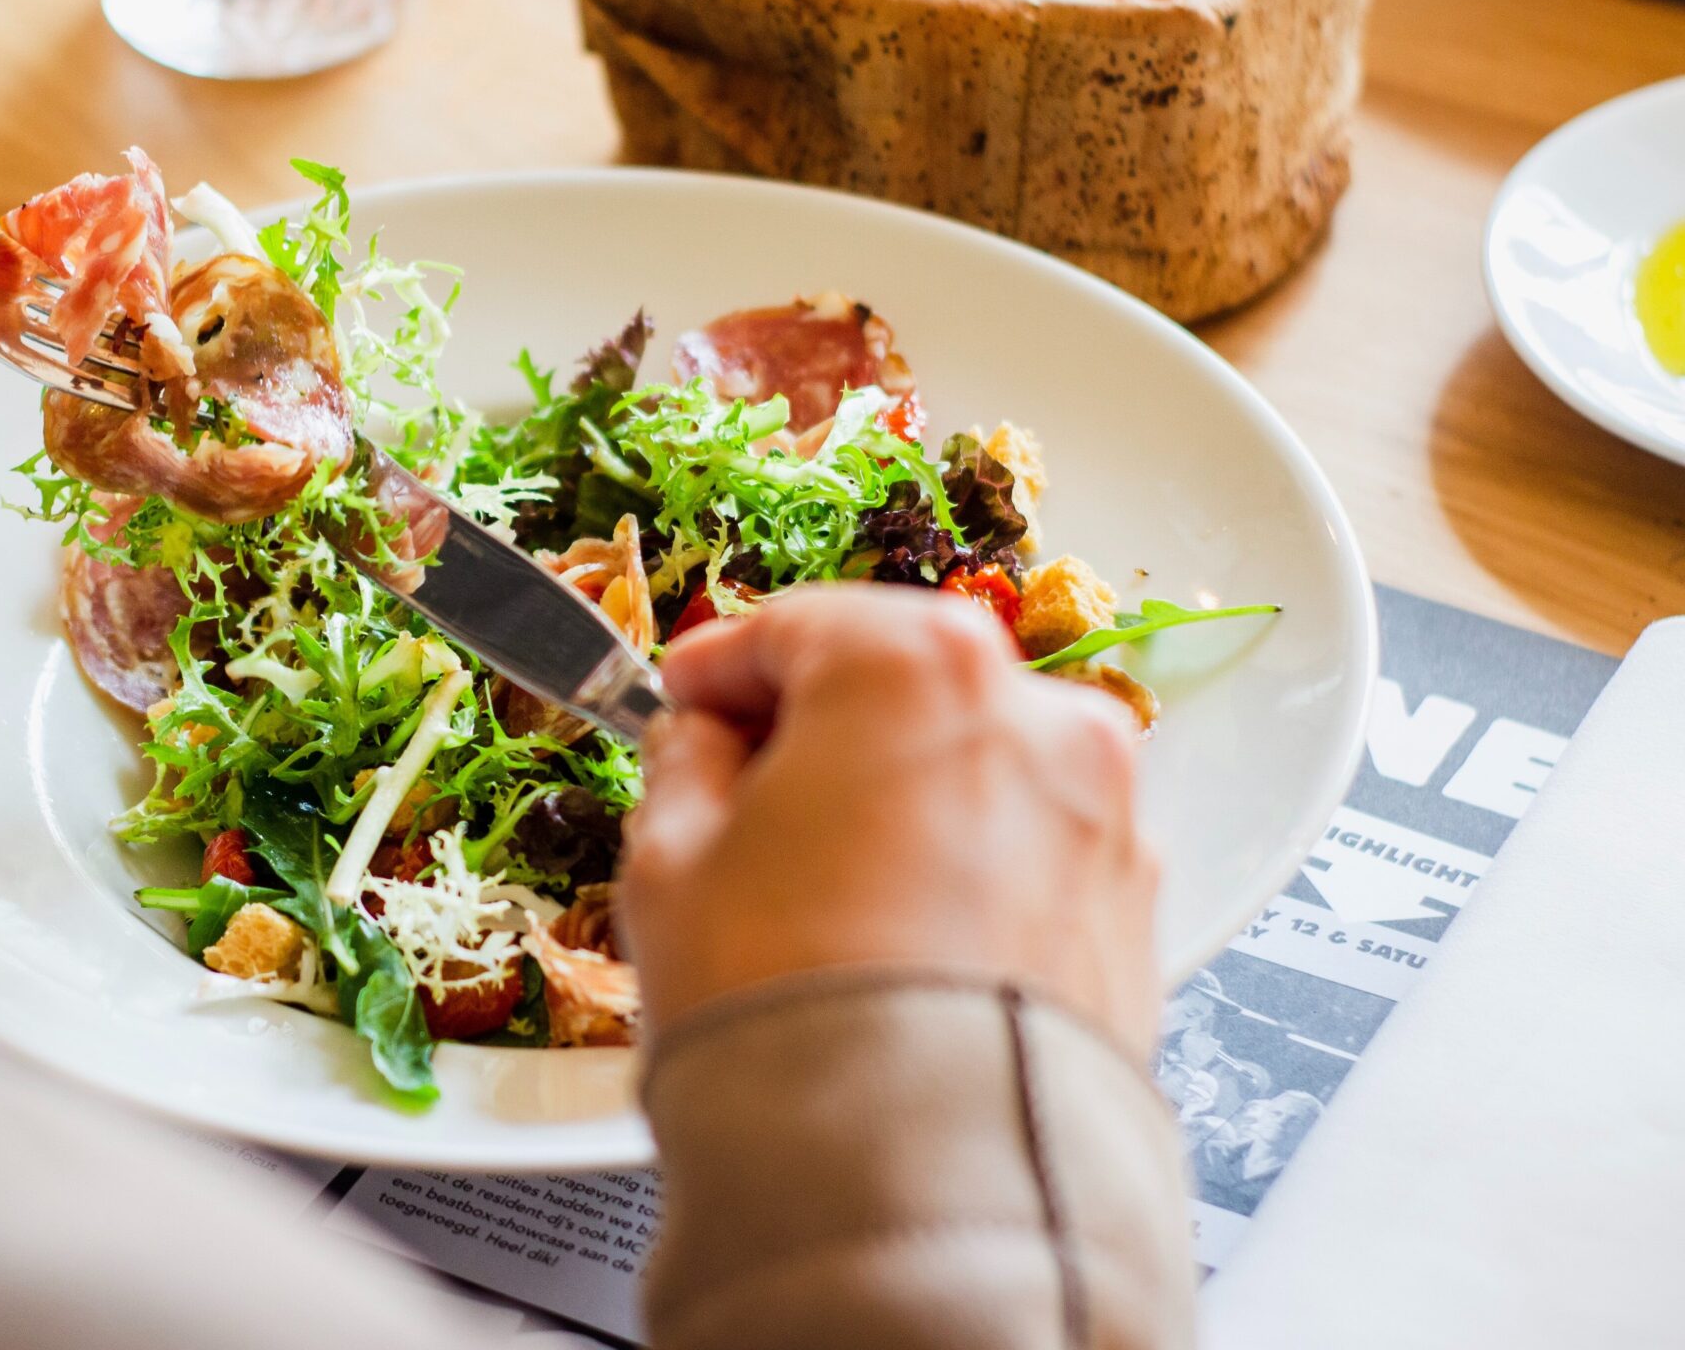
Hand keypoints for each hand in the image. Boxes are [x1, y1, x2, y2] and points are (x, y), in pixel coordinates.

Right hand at [622, 584, 1162, 1055]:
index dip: (718, 667)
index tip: (683, 702)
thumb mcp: (669, 861)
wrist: (917, 1176)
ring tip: (821, 888)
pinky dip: (967, 867)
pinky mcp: (1132, 907)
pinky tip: (897, 938)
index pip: (794, 624)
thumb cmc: (790, 1009)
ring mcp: (1100, 811)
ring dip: (900, 797)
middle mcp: (1033, 714)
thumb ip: (683, 763)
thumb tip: (703, 743)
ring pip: (973, 766)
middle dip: (818, 729)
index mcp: (911, 665)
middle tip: (741, 794)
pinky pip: (1027, 851)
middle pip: (899, 683)